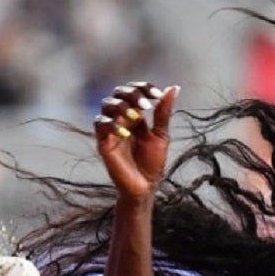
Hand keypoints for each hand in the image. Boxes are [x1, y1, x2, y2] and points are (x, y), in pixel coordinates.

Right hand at [93, 82, 178, 201]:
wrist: (145, 187)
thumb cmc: (152, 163)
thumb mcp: (161, 135)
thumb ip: (163, 112)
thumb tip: (174, 88)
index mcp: (135, 116)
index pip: (133, 91)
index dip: (143, 88)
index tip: (157, 95)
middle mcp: (121, 120)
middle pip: (117, 93)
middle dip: (131, 94)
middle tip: (147, 106)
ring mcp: (111, 130)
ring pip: (106, 105)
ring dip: (122, 107)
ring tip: (136, 117)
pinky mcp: (104, 143)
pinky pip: (100, 125)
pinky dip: (112, 125)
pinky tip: (126, 134)